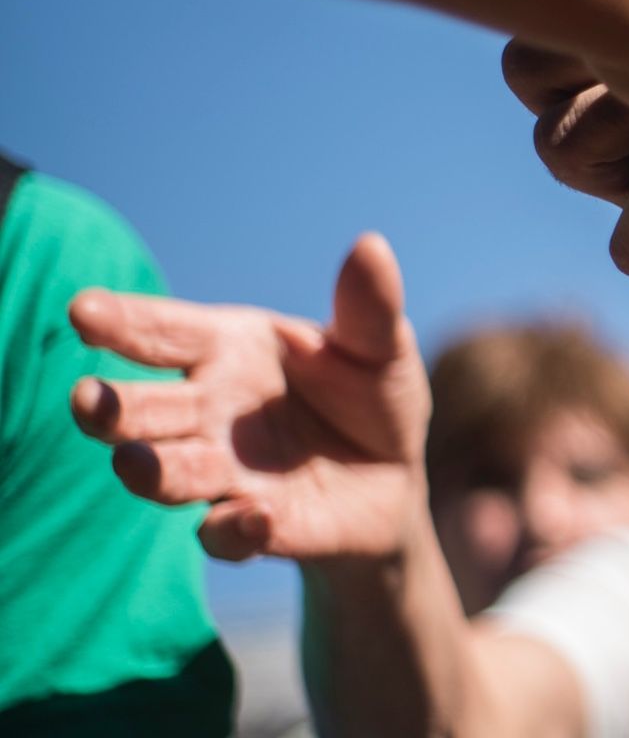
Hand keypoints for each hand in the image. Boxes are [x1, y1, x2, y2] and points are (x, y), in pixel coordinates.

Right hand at [68, 234, 430, 561]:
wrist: (395, 477)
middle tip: (86, 399)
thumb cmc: (369, 394)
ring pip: (168, 474)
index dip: (122, 321)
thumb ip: (368, 306)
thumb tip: (371, 244)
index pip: (163, 332)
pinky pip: (227, 534)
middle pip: (146, 409)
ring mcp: (223, 473)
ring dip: (150, 471)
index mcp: (228, 350)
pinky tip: (257, 517)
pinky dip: (235, 528)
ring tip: (133, 463)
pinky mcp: (252, 528)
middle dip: (113, 407)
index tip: (83, 309)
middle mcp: (208, 412)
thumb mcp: (380, 346)